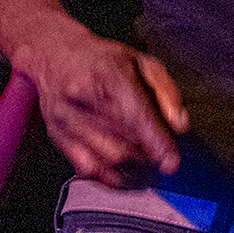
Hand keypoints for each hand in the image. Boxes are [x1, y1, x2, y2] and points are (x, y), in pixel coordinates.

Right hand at [17, 25, 188, 185]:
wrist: (54, 55)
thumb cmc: (103, 60)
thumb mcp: (143, 62)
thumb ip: (166, 92)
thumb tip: (179, 124)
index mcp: (109, 75)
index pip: (137, 116)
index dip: (157, 144)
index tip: (171, 163)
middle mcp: (82, 97)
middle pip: (122, 143)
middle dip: (147, 157)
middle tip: (160, 158)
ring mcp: (66, 118)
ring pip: (105, 159)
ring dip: (131, 170)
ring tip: (146, 167)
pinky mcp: (57, 134)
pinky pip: (86, 168)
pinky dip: (109, 177)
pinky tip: (123, 174)